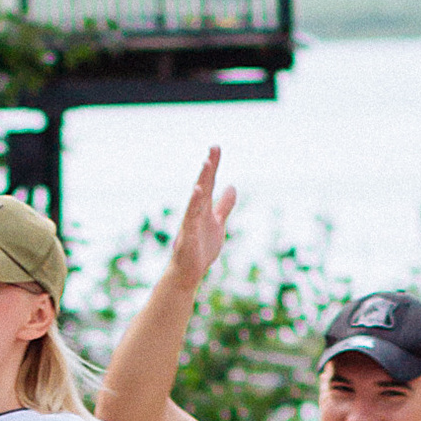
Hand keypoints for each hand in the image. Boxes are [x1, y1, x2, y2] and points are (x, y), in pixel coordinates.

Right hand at [167, 147, 236, 287]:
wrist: (188, 272)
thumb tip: (233, 186)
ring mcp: (191, 223)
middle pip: (203, 186)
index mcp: (204, 208)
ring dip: (202, 181)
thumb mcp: (218, 223)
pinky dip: (194, 205)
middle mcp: (196, 212)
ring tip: (207, 165)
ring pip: (197, 199)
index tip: (216, 148)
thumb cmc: (201, 248)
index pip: (209, 183)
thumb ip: (224, 205)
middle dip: (209, 168)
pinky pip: (191, 218)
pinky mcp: (188, 236)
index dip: (213, 166)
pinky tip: (198, 192)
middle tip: (214, 148)